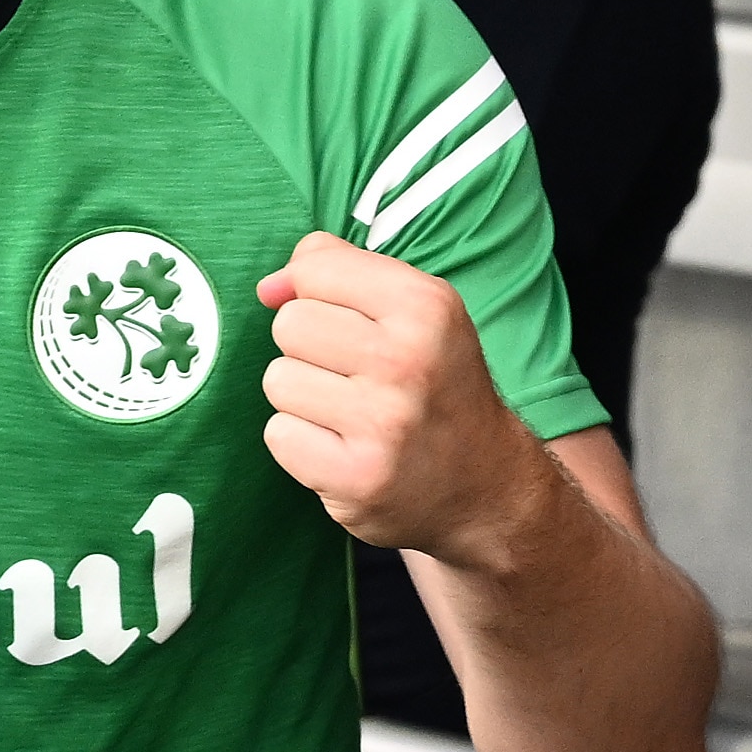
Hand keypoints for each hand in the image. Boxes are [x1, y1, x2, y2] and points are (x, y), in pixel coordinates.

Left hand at [254, 233, 540, 562]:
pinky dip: (301, 442)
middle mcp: (409, 360)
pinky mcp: (357, 477)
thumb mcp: (415, 307)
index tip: (346, 319)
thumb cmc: (435, 382)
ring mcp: (384, 423)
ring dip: (302, 398)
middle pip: (288, 325)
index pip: (314, 269)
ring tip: (350, 413)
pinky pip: (279, 434)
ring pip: (278, 380)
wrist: (483, 482)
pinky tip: (343, 447)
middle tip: (354, 375)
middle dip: (308, 348)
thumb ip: (338, 269)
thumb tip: (269, 288)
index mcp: (426, 307)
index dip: (314, 293)